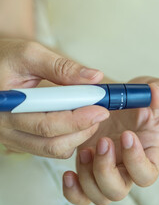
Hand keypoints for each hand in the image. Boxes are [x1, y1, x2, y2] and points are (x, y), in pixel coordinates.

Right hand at [0, 39, 109, 157]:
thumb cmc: (4, 58)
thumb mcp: (30, 54)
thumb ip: (62, 67)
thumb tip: (94, 78)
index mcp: (4, 107)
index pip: (46, 124)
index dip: (78, 119)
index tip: (101, 109)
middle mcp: (5, 129)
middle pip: (52, 143)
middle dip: (83, 129)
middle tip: (102, 112)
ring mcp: (12, 138)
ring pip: (54, 150)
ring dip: (79, 135)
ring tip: (91, 114)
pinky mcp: (21, 140)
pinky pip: (50, 148)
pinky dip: (70, 137)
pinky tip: (78, 119)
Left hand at [62, 77, 158, 204]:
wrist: (116, 98)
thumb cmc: (138, 98)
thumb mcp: (155, 89)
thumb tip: (156, 95)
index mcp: (148, 154)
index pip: (147, 175)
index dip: (137, 162)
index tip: (127, 135)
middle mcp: (127, 168)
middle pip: (118, 191)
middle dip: (106, 170)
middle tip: (103, 142)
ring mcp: (106, 170)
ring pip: (98, 195)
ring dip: (88, 176)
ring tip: (85, 150)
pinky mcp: (86, 168)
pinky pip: (80, 194)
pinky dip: (73, 191)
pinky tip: (69, 172)